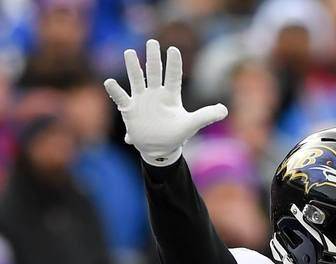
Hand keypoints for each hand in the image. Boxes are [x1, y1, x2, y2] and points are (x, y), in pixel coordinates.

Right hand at [104, 39, 227, 165]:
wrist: (159, 149)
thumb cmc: (176, 135)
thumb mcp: (191, 125)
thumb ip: (206, 116)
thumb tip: (225, 110)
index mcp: (170, 96)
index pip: (173, 76)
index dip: (174, 64)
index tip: (173, 50)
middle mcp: (155, 93)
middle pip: (153, 72)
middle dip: (153, 58)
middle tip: (152, 42)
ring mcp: (141, 100)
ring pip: (136, 79)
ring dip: (133, 67)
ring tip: (129, 52)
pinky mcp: (129, 109)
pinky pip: (121, 97)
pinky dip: (116, 91)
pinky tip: (110, 82)